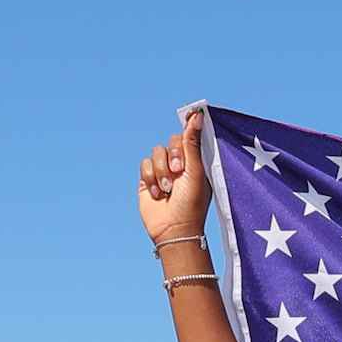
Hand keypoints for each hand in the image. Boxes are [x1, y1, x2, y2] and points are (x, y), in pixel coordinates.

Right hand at [137, 110, 213, 244]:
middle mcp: (181, 165)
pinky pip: (144, 164)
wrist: (173, 228)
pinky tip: (158, 194)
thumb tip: (197, 116)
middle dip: (174, 156)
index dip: (189, 130)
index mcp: (198, 163)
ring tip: (168, 189)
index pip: (190, 138)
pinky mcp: (148, 179)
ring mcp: (163, 171)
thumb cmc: (191, 203)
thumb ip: (193, 144)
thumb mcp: (195, 171)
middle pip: (172, 142)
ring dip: (162, 171)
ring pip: (156, 153)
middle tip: (179, 171)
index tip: (191, 113)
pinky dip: (150, 178)